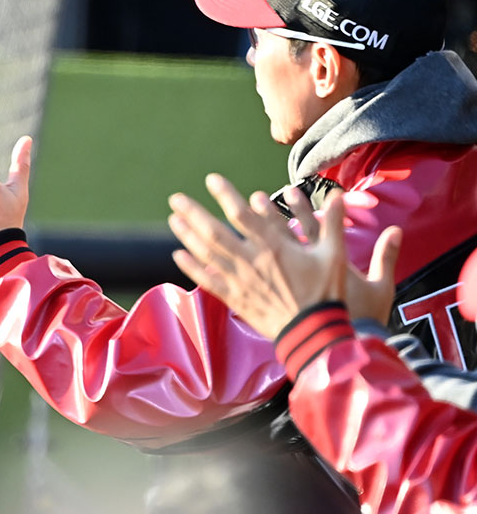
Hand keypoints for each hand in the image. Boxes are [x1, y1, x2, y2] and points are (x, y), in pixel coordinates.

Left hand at [167, 173, 400, 338]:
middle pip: (214, 232)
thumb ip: (333, 224)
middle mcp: (251, 261)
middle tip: (176, 198)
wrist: (314, 333)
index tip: (211, 180)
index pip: (242, 215)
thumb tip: (340, 196)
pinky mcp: (236, 298)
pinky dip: (191, 268)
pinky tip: (178, 256)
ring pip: (207, 254)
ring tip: (173, 219)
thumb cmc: (325, 293)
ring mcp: (240, 280)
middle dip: (193, 213)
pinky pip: (208, 280)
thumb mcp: (335, 256)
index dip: (225, 195)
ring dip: (187, 235)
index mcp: (274, 247)